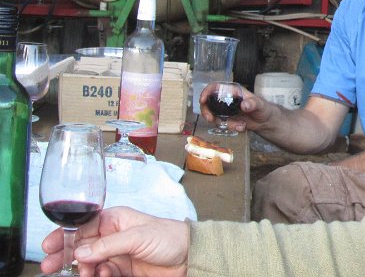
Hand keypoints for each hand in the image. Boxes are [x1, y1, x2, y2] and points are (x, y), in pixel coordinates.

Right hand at [40, 207, 188, 276]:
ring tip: (89, 273)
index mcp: (115, 219)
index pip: (83, 226)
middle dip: (65, 255)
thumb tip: (81, 252)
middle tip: (50, 266)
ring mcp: (116, 254)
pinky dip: (99, 276)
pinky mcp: (122, 270)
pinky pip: (102, 274)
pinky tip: (104, 275)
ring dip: (85, 269)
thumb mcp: (137, 236)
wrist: (189, 257)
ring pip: (89, 263)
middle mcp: (113, 235)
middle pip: (81, 246)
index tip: (48, 247)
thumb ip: (107, 244)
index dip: (64, 235)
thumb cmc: (169, 237)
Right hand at [199, 84, 277, 132]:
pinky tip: (241, 127)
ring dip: (222, 122)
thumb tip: (244, 105)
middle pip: (208, 102)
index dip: (206, 92)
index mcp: (233, 91)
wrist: (265, 121)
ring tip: (239, 126)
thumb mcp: (260, 104)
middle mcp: (226, 99)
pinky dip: (230, 127)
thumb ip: (253, 104)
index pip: (215, 87)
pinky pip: (222, 124)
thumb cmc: (263, 108)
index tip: (202, 100)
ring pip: (213, 115)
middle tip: (210, 119)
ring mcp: (225, 110)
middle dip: (207, 111)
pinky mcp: (227, 119)